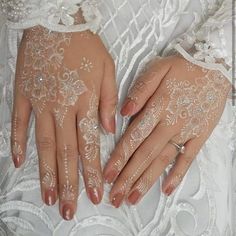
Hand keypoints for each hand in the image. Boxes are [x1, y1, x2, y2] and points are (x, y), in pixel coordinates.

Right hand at [11, 26, 116, 219]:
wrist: (57, 22)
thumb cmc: (85, 46)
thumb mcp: (107, 71)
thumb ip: (109, 103)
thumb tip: (109, 131)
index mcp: (85, 101)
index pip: (90, 145)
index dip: (93, 172)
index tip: (95, 193)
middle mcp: (62, 107)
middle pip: (66, 152)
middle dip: (70, 183)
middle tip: (70, 209)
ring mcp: (40, 102)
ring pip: (43, 144)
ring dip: (46, 172)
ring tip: (49, 196)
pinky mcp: (24, 94)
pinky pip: (20, 122)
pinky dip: (19, 143)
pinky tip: (19, 162)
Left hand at [103, 55, 229, 206]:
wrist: (213, 66)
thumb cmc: (182, 67)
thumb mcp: (157, 70)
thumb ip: (140, 90)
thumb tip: (123, 111)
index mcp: (156, 108)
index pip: (133, 138)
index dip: (118, 158)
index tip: (107, 175)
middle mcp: (169, 124)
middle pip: (144, 154)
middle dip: (127, 177)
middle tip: (114, 197)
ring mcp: (185, 131)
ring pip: (162, 160)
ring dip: (146, 180)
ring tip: (132, 198)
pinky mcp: (199, 135)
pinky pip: (188, 158)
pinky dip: (178, 174)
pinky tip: (167, 189)